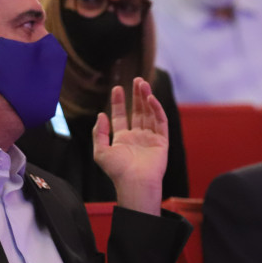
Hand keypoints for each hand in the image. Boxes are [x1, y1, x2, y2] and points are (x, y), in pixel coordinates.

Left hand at [93, 77, 167, 215]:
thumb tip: (100, 115)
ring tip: (143, 83)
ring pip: (149, 113)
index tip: (117, 88)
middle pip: (137, 111)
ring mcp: (150, 138)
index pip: (120, 116)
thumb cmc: (117, 171)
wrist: (135, 183)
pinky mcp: (162, 141)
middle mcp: (137, 137)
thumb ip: (100, 132)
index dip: (118, 102)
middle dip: (136, 96)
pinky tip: (150, 99)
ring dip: (146, 98)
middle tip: (137, 80)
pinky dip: (156, 109)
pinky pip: (160, 121)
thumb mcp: (101, 151)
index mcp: (122, 139)